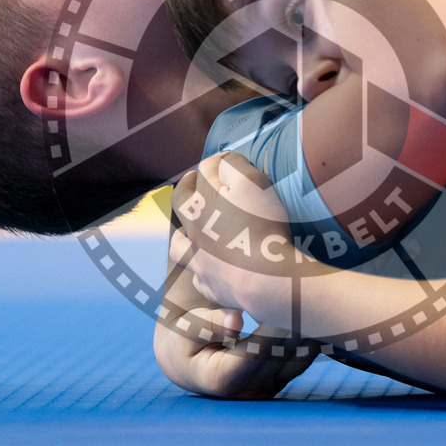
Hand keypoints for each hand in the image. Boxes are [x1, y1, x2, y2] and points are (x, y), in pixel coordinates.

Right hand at [154, 288, 318, 398]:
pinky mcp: (280, 381)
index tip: (288, 298)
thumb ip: (209, 325)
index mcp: (222, 380)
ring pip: (298, 358)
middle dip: (296, 324)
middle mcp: (248, 391)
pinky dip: (310, 335)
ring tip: (319, 298)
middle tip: (311, 291)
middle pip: (282, 354)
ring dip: (310, 329)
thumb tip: (235, 321)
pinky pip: (301, 358)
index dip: (274, 326)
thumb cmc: (185, 342)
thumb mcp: (187, 331)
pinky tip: (320, 311)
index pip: (257, 351)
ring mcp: (267, 388)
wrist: (190, 362)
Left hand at [169, 151, 297, 316]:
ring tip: (191, 231)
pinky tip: (211, 269)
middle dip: (187, 188)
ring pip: (179, 245)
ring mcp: (199, 263)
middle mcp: (192, 233)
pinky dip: (203, 271)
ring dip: (182, 234)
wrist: (266, 280)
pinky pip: (200, 279)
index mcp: (199, 206)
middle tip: (195, 180)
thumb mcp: (251, 182)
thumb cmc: (260, 227)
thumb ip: (233, 166)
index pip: (203, 172)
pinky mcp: (211, 287)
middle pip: (181, 204)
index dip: (216, 160)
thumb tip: (222, 161)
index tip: (228, 158)